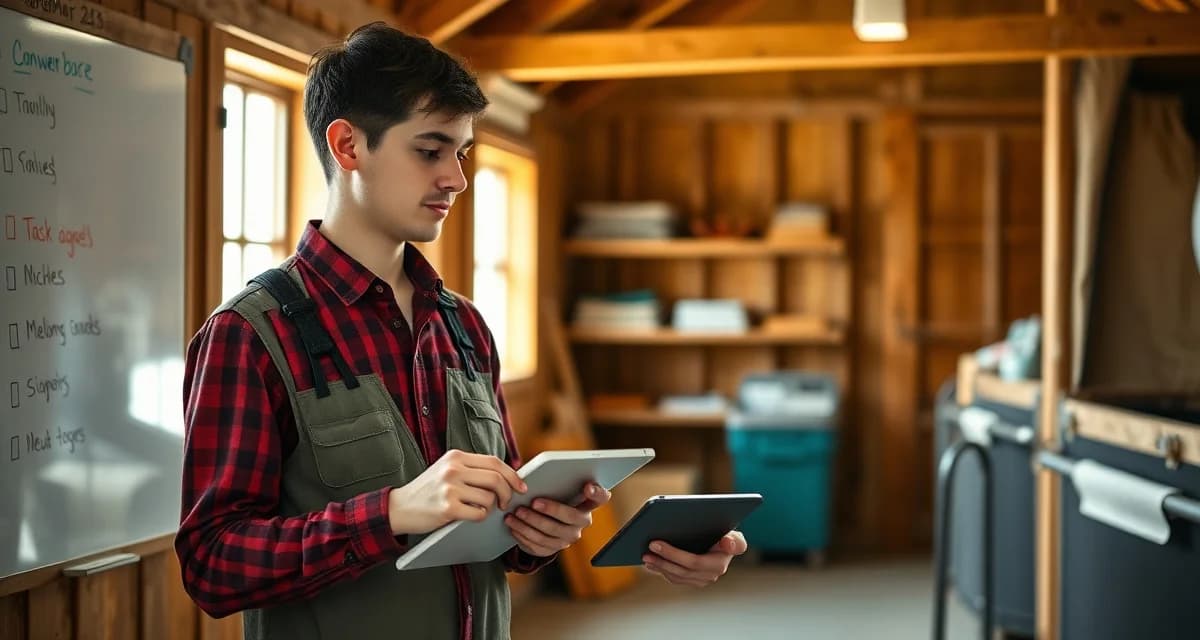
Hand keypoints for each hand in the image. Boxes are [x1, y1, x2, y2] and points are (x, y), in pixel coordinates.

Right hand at [387, 449, 526, 534]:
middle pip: (496, 479)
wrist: (399, 507)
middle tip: (506, 503)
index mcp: (456, 457)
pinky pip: (478, 513)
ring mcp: (450, 488)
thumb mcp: (447, 470)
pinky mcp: (447, 508)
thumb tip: (506, 476)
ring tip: (482, 510)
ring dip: (491, 507)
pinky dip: (480, 517)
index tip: (521, 486)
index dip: (512, 475)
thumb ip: (471, 469)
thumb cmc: (428, 491)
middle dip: (508, 493)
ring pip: (489, 497)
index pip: (494, 462)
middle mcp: (453, 469)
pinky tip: (471, 516)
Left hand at [503, 482, 610, 556]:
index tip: (587, 486)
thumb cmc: (550, 498)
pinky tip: (513, 526)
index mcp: (586, 504)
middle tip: (533, 502)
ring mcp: (567, 538)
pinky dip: (523, 535)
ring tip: (516, 513)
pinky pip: (538, 545)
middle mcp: (581, 523)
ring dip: (530, 523)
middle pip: (570, 517)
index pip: (600, 497)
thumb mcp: (555, 489)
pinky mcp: (553, 549)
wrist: (543, 524)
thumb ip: (554, 482)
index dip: (597, 492)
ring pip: (550, 533)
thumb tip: (535, 478)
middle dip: (551, 509)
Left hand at [643, 531, 746, 586]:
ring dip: (659, 566)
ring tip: (645, 555)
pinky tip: (650, 562)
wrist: (726, 544)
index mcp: (719, 564)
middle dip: (662, 558)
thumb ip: (735, 540)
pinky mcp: (693, 580)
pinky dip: (661, 569)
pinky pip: (674, 578)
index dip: (673, 554)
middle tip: (647, 546)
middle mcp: (711, 575)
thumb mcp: (735, 536)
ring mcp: (701, 580)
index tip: (655, 543)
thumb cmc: (728, 537)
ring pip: (676, 576)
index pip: (693, 561)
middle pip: (681, 569)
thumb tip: (728, 543)